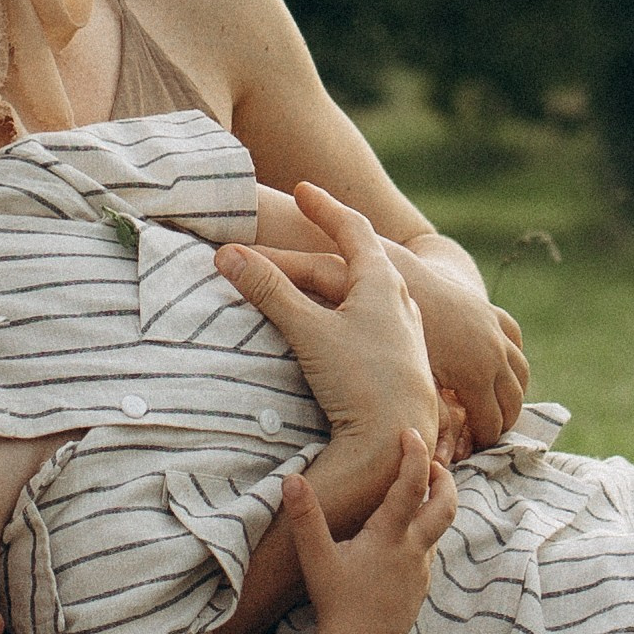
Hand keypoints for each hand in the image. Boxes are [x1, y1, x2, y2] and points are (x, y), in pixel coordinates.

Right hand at [216, 185, 438, 450]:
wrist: (397, 443)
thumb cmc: (360, 380)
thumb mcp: (308, 330)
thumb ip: (268, 290)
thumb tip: (226, 254)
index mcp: (383, 283)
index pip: (353, 229)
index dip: (325, 207)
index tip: (303, 190)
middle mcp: (402, 304)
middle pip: (365, 259)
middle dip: (335, 239)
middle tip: (312, 221)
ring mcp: (406, 335)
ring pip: (373, 293)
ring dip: (346, 278)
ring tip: (328, 270)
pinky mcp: (403, 365)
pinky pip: (375, 322)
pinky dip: (353, 311)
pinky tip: (347, 326)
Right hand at [283, 432, 456, 633]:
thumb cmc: (337, 602)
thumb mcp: (316, 557)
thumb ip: (305, 516)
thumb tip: (291, 478)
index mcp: (391, 535)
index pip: (412, 483)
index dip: (414, 454)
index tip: (410, 432)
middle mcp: (414, 549)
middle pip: (446, 505)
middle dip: (443, 479)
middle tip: (431, 463)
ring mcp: (421, 571)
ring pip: (438, 530)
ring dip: (434, 506)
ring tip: (418, 493)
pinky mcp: (420, 588)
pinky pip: (428, 553)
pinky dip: (423, 534)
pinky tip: (403, 539)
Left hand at [396, 248, 528, 449]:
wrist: (398, 274)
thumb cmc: (395, 332)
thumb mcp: (413, 378)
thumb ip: (435, 416)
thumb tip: (446, 454)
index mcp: (476, 374)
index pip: (492, 424)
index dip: (481, 443)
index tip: (466, 453)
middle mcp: (494, 353)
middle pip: (513, 402)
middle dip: (501, 425)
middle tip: (482, 439)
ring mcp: (495, 331)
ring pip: (521, 373)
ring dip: (512, 395)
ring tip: (495, 411)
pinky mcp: (491, 312)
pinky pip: (515, 341)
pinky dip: (513, 359)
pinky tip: (499, 371)